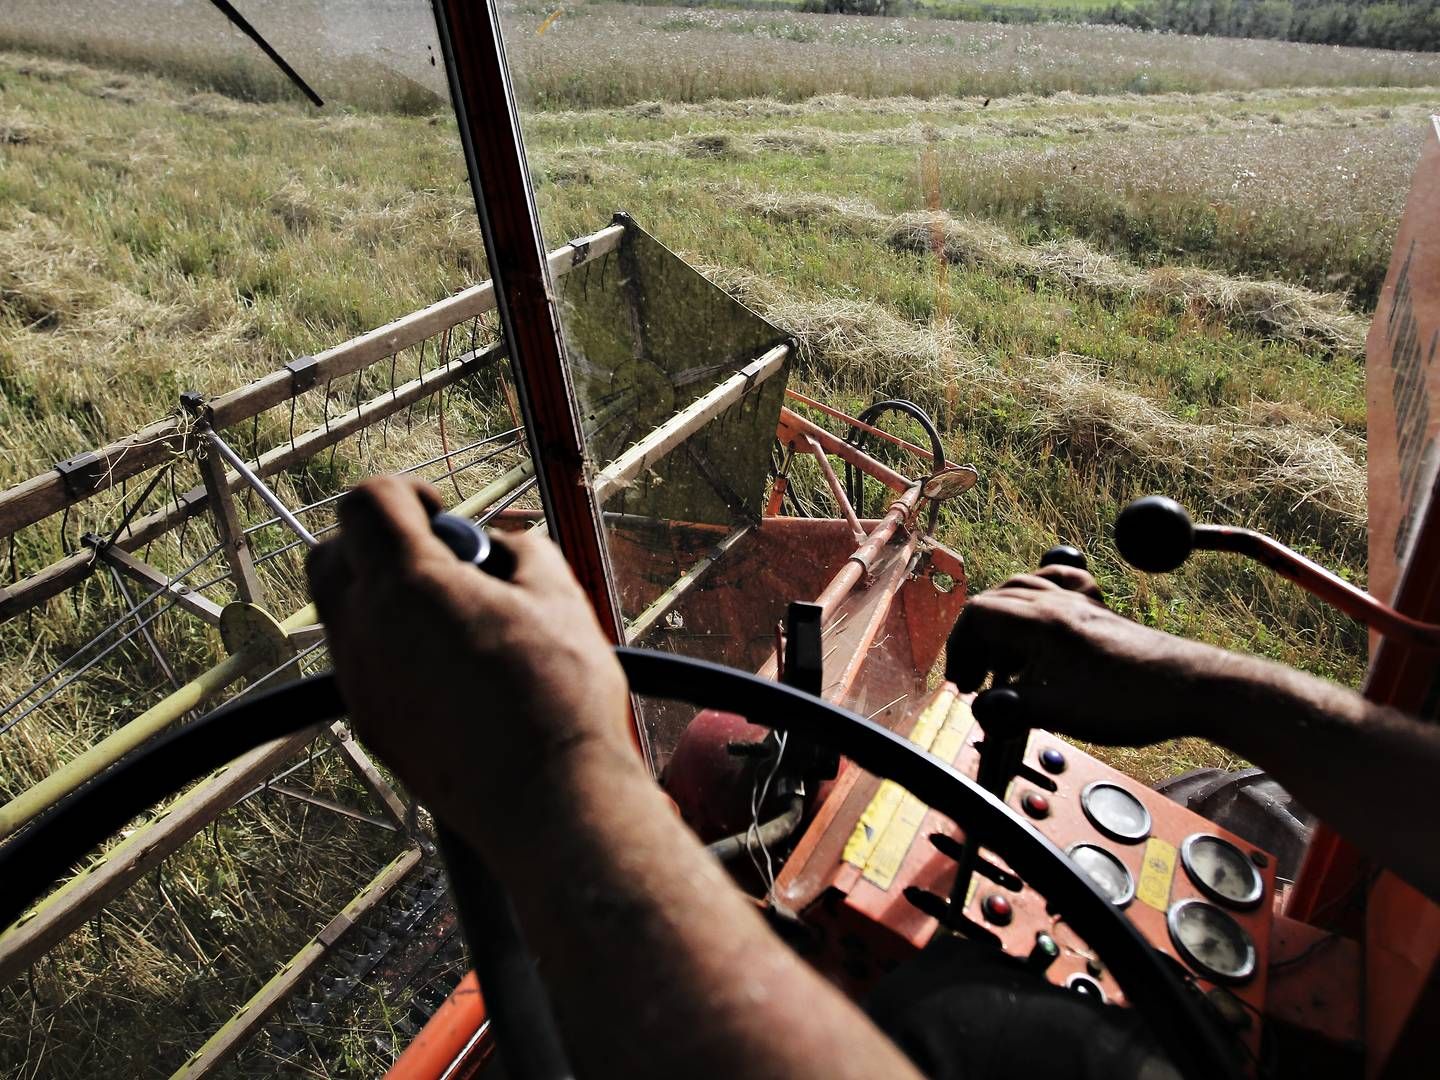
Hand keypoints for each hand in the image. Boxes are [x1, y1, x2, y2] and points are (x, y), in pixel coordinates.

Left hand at [306, 476, 633, 861]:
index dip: (406, 493)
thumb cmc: (562, 697)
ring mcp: (361, 685)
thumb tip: (501, 547)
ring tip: (458, 621)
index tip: (444, 515)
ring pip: (342, 614)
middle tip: (443, 563)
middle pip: (330, 555)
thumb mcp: (560, 597)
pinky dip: (393, 646)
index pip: (366, 502)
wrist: (553, 803)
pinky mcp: (372, 728)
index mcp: (410, 584)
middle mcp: (366, 632)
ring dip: (385, 597)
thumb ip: (522, 551)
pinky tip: (455, 669)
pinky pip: (363, 665)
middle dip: (377, 543)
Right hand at [946, 565, 1223, 745]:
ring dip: (1002, 626)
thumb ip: (1012, 708)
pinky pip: (1059, 590)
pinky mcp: (1099, 616)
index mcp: (1041, 621)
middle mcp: (1058, 603)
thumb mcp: (1063, 712)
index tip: (965, 685)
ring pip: (1023, 594)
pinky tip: (1043, 630)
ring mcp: (1080, 605)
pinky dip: (1038, 606)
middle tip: (978, 681)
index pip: (977, 615)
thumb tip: (979, 711)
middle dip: (976, 640)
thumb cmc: (1134, 698)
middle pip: (995, 602)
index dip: (960, 649)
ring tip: (1004, 663)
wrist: (1194, 686)